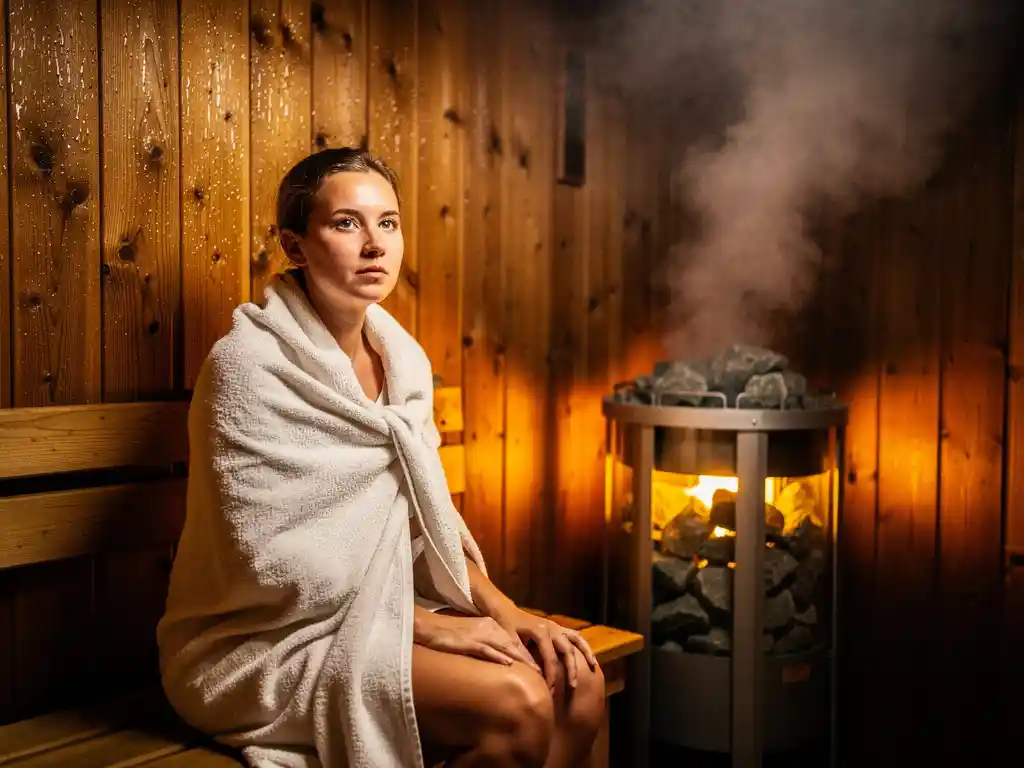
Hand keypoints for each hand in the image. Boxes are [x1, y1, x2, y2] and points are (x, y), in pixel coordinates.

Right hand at [413, 608, 537, 667]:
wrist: (430, 627)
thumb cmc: (450, 634)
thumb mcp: (473, 638)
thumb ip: (488, 646)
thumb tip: (504, 661)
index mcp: (491, 625)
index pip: (514, 641)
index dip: (527, 655)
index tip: (541, 667)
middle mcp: (488, 628)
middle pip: (514, 644)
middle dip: (530, 659)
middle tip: (545, 672)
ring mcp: (479, 634)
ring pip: (505, 647)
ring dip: (521, 660)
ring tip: (535, 671)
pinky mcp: (469, 642)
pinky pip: (487, 650)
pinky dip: (498, 657)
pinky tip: (508, 664)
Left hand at [495, 608, 598, 689]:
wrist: (505, 611)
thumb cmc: (505, 627)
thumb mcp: (510, 641)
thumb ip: (523, 656)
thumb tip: (536, 674)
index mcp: (540, 631)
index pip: (550, 658)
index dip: (552, 675)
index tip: (551, 690)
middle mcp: (552, 628)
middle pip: (567, 650)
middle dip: (571, 669)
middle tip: (572, 687)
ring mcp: (556, 627)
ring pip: (576, 640)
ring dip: (586, 653)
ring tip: (593, 668)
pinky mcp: (558, 628)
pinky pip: (575, 636)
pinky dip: (584, 646)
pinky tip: (590, 657)